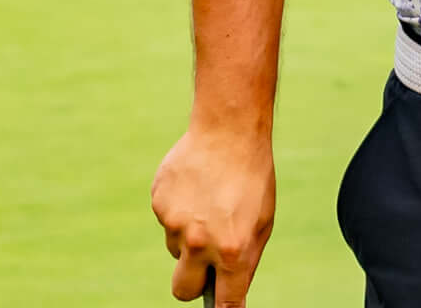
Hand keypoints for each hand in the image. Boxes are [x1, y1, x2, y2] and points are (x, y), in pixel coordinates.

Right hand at [151, 121, 275, 303]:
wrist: (228, 130)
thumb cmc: (252, 178)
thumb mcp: (261, 223)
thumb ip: (243, 260)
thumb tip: (229, 290)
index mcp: (232, 252)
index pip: (225, 302)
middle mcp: (199, 244)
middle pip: (183, 290)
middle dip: (192, 283)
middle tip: (205, 263)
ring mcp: (175, 224)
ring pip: (175, 249)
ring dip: (188, 236)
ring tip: (208, 204)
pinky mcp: (159, 204)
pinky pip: (167, 220)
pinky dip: (178, 210)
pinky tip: (195, 187)